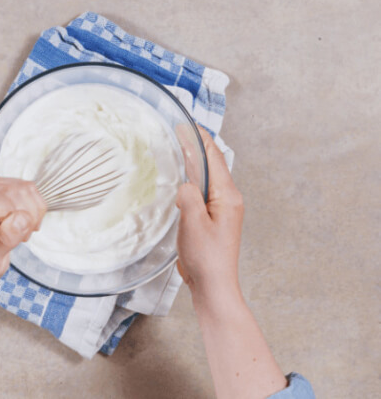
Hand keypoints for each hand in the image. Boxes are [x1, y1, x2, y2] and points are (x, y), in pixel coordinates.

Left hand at [0, 175, 46, 287]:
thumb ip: (3, 241)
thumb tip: (21, 219)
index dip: (9, 211)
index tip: (14, 230)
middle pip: (8, 190)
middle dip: (24, 214)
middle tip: (21, 236)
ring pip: (21, 187)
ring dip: (31, 212)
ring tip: (21, 231)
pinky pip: (26, 187)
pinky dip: (33, 206)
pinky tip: (23, 221)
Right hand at [176, 126, 243, 299]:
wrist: (213, 285)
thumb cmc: (207, 258)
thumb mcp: (193, 223)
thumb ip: (189, 195)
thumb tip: (185, 183)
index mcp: (228, 196)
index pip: (214, 158)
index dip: (200, 139)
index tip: (188, 125)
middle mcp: (229, 199)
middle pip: (213, 164)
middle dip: (198, 146)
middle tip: (181, 132)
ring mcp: (222, 209)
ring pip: (209, 177)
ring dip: (195, 162)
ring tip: (181, 149)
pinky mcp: (213, 218)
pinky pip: (203, 191)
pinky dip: (193, 179)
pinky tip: (183, 180)